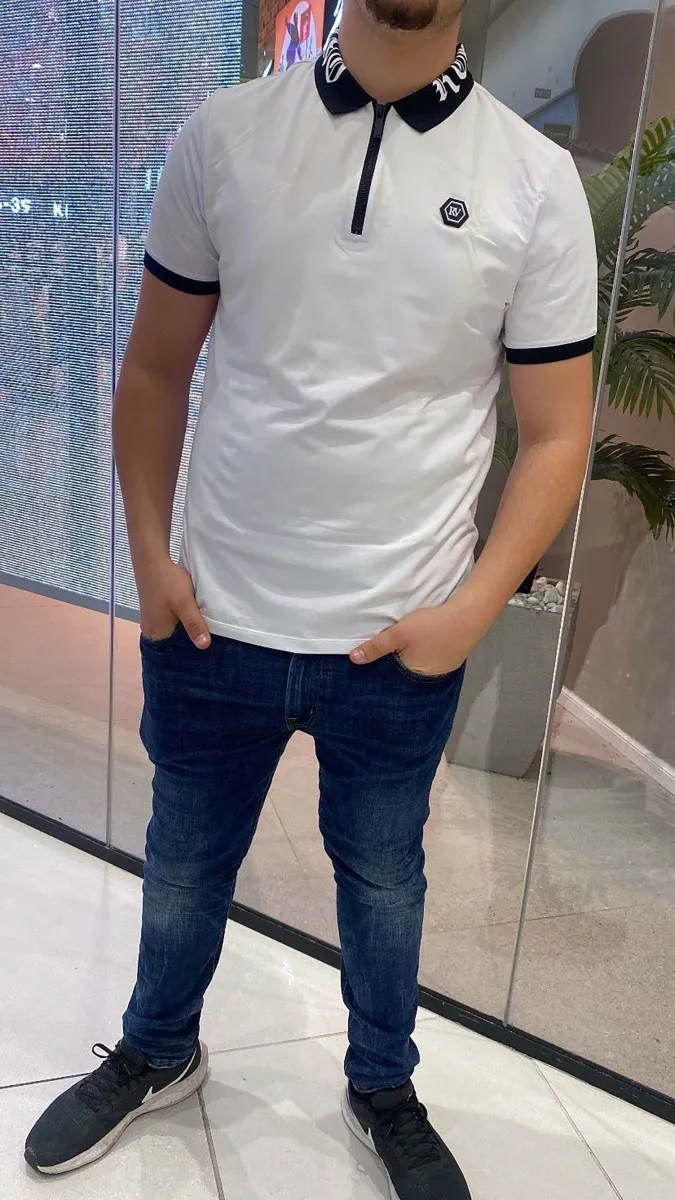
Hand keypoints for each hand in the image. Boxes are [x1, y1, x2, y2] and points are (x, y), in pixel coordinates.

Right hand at [138, 559, 210, 649]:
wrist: (152, 559)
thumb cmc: (167, 581)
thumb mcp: (185, 604)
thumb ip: (194, 624)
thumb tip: (204, 646)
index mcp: (156, 633)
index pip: (177, 650)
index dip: (192, 648)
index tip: (209, 646)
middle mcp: (151, 630)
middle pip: (175, 642)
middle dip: (190, 637)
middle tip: (209, 635)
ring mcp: (151, 621)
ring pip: (174, 630)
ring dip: (186, 627)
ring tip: (202, 625)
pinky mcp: (154, 611)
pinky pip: (171, 622)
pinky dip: (181, 620)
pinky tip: (191, 614)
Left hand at [349, 598, 483, 675]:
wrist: (468, 615)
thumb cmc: (431, 626)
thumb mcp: (399, 633)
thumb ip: (376, 646)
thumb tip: (354, 659)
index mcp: (414, 676)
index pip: (392, 677)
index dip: (383, 668)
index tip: (377, 659)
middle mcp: (429, 678)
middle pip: (407, 672)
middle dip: (398, 663)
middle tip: (392, 649)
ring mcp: (444, 670)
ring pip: (421, 666)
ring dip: (413, 658)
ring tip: (406, 646)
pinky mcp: (453, 660)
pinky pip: (434, 660)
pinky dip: (427, 654)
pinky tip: (424, 644)